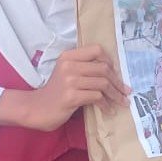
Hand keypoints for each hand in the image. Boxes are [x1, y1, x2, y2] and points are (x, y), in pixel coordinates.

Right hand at [0, 46, 127, 132]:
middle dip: (118, 81)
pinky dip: (106, 104)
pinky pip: (97, 97)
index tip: (116, 74)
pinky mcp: (71, 96)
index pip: (96, 50)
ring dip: (116, 94)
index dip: (110, 61)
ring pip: (103, 83)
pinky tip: (108, 110)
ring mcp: (70, 80)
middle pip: (103, 68)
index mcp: (68, 56)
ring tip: (122, 102)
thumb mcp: (66, 73)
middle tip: (125, 91)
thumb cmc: (55, 93)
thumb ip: (84, 69)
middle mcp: (69, 65)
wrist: (36, 108)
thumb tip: (112, 73)